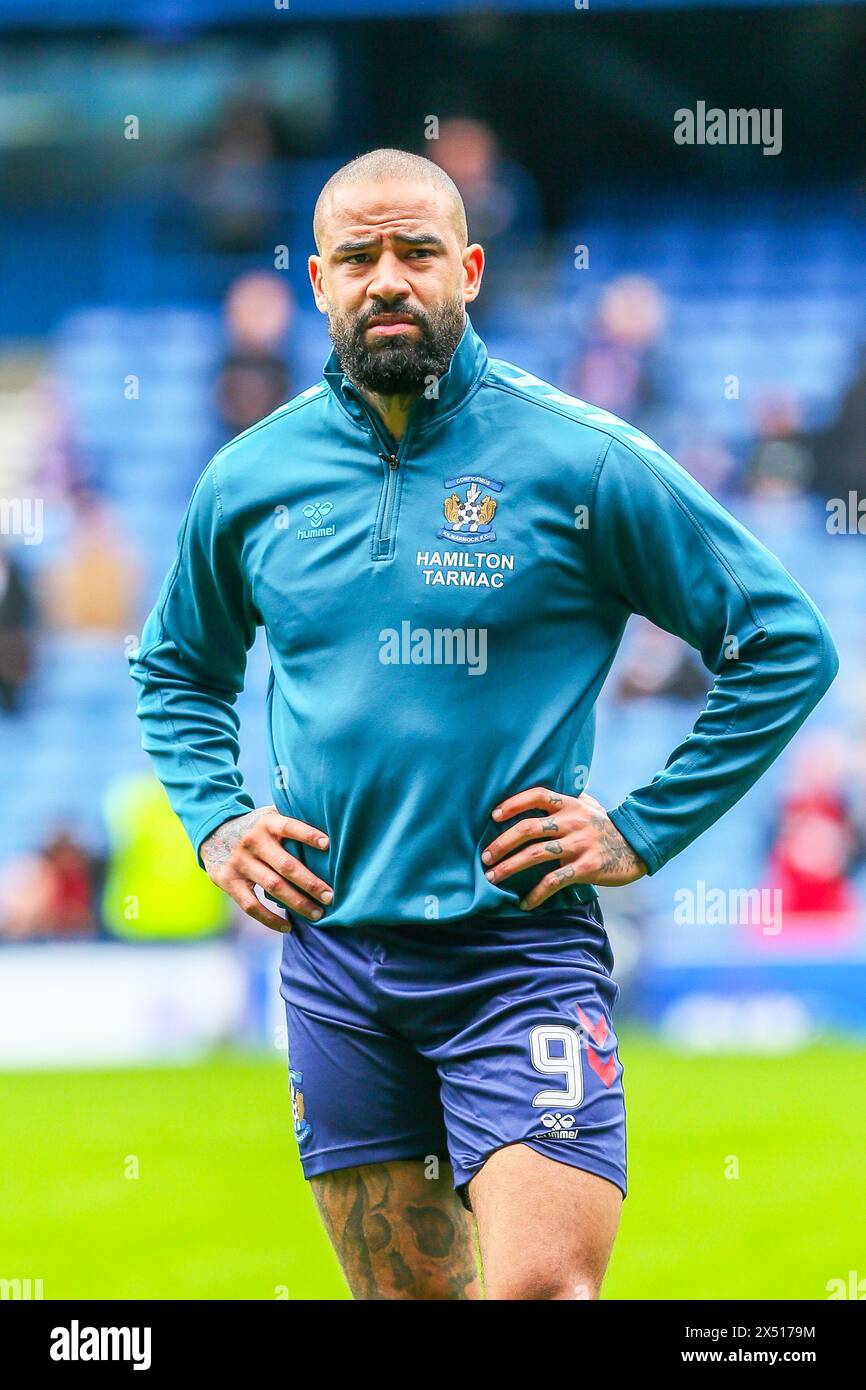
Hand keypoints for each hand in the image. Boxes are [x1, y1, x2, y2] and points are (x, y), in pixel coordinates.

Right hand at [200, 805, 331, 932]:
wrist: (213, 831)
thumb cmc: (256, 827)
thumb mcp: (269, 815)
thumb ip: (291, 818)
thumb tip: (329, 827)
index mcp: (267, 823)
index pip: (290, 827)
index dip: (309, 835)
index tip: (329, 845)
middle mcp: (253, 842)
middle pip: (286, 865)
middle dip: (311, 883)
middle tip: (330, 897)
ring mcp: (240, 863)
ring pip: (273, 887)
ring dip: (297, 903)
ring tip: (317, 914)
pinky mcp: (229, 881)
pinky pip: (252, 906)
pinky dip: (270, 919)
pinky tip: (288, 927)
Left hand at [482, 786, 646, 908]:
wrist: (638, 846)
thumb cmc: (606, 826)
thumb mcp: (589, 805)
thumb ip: (566, 799)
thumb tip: (538, 794)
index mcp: (571, 805)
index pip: (537, 795)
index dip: (514, 803)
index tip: (494, 816)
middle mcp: (573, 822)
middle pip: (529, 828)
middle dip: (502, 843)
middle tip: (485, 857)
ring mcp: (579, 845)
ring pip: (536, 854)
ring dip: (510, 867)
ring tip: (493, 878)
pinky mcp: (586, 868)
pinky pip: (554, 881)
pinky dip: (536, 894)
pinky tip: (524, 903)